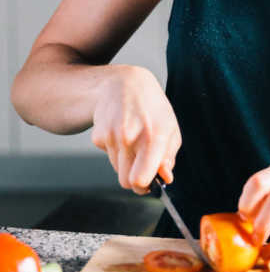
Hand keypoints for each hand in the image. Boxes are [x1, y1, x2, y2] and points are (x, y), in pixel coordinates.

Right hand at [91, 65, 181, 194]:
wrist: (124, 84)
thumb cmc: (152, 108)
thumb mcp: (170, 128)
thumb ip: (169, 157)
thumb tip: (165, 178)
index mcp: (153, 136)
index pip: (140, 178)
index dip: (144, 187)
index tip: (149, 185)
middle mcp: (130, 137)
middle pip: (126, 181)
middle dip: (134, 179)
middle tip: (142, 167)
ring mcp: (111, 136)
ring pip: (118, 169)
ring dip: (126, 161)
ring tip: (133, 140)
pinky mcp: (98, 135)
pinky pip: (108, 156)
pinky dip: (115, 150)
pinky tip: (121, 132)